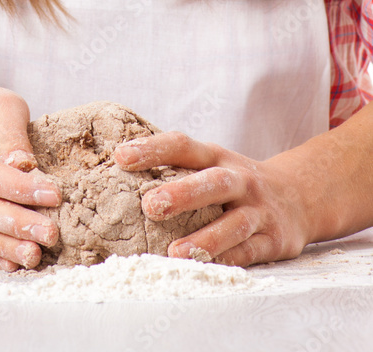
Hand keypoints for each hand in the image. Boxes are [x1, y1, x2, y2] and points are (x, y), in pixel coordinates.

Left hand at [113, 131, 312, 266]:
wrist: (300, 195)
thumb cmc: (235, 181)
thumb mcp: (212, 163)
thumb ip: (175, 165)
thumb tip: (116, 165)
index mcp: (216, 156)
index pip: (183, 146)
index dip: (153, 149)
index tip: (120, 157)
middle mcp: (239, 179)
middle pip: (213, 182)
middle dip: (183, 193)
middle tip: (150, 205)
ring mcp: (258, 210)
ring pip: (234, 223)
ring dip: (205, 238)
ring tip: (175, 252)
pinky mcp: (273, 239)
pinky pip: (249, 252)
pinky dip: (227, 261)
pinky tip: (204, 269)